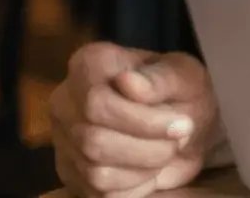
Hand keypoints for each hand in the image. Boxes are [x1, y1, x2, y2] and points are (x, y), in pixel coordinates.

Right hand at [49, 43, 226, 197]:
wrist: (182, 125)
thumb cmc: (181, 92)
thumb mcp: (186, 76)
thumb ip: (161, 78)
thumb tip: (128, 82)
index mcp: (89, 64)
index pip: (96, 103)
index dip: (142, 121)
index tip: (182, 124)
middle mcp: (65, 101)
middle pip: (93, 140)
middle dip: (149, 147)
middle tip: (179, 139)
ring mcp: (63, 140)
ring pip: (95, 171)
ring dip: (145, 167)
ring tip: (166, 150)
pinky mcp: (71, 173)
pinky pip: (99, 192)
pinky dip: (135, 185)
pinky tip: (149, 167)